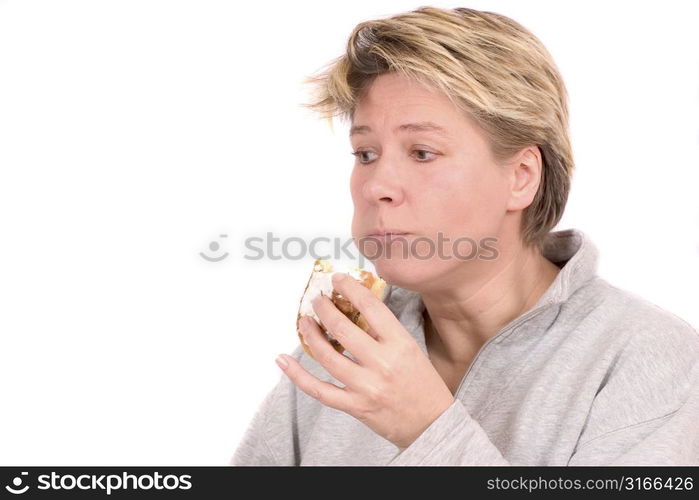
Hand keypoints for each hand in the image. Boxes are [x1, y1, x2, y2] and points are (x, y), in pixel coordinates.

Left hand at [276, 272, 454, 449]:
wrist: (431, 424)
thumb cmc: (423, 384)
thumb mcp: (411, 349)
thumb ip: (385, 332)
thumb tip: (353, 309)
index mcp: (400, 344)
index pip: (371, 307)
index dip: (350, 288)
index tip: (337, 279)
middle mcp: (383, 363)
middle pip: (343, 329)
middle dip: (324, 309)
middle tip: (317, 301)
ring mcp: (366, 386)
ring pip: (327, 355)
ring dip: (310, 335)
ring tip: (304, 322)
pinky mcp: (355, 406)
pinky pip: (319, 389)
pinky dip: (297, 375)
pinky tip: (283, 360)